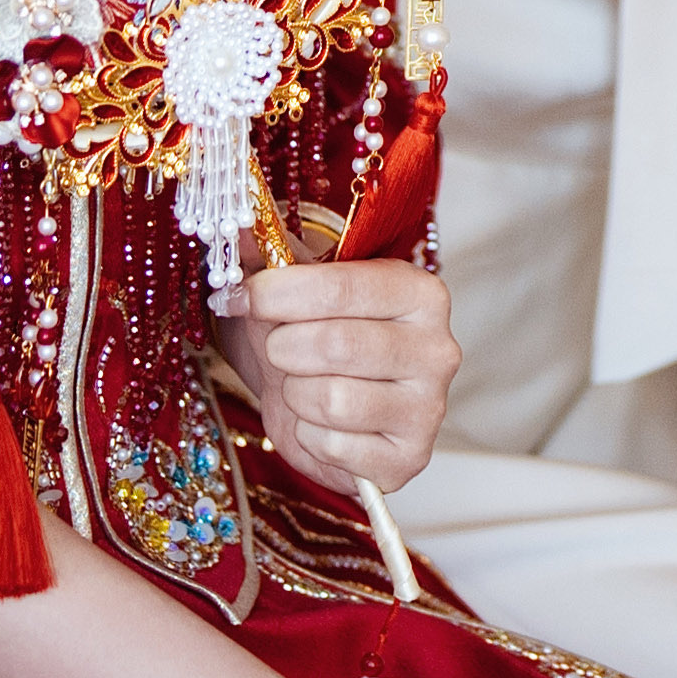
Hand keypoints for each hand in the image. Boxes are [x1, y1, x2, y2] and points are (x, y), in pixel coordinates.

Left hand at [215, 249, 459, 500]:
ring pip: (332, 399)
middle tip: (279, 348)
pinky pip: (335, 446)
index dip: (277, 292)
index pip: (342, 286)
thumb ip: (268, 249)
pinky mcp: (409, 458)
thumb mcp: (293, 286)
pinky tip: (320, 423)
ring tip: (304, 386)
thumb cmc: (313, 334)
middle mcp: (438, 348)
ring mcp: (430, 408)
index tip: (240, 295)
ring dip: (296, 395)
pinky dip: (310, 436)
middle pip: (335, 343)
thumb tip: (237, 219)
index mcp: (420, 292)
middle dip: (284, 348)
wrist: (325, 401)